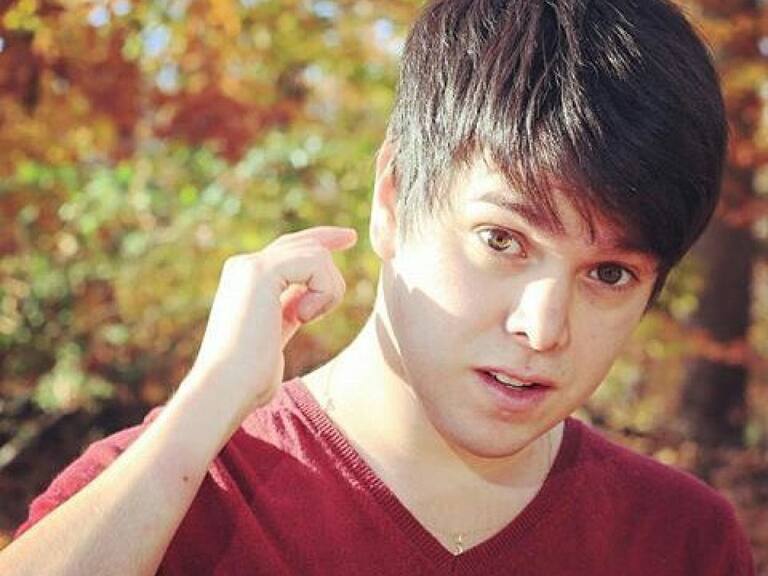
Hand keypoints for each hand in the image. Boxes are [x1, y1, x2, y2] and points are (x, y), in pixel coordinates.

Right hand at [184, 226, 356, 419]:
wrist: (227, 388)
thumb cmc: (249, 379)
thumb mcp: (274, 336)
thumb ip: (286, 312)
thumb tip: (301, 303)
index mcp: (246, 281)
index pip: (290, 248)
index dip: (321, 240)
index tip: (349, 237)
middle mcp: (244, 266)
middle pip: (307, 244)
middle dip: (331, 253)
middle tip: (344, 256)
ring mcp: (250, 265)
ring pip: (317, 253)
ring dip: (327, 291)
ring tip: (306, 319)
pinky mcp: (260, 271)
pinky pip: (316, 262)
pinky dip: (323, 291)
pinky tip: (303, 317)